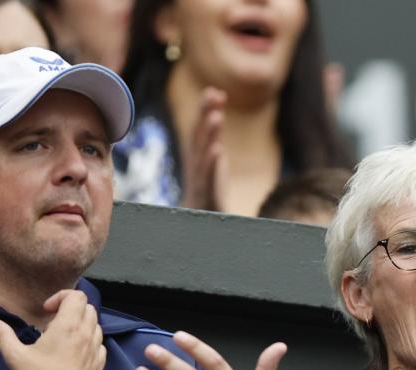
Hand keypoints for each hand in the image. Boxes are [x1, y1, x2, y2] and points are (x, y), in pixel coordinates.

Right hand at [0, 290, 104, 369]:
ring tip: (62, 338)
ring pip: (96, 325)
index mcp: (68, 327)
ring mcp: (96, 350)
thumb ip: (5, 336)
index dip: (61, 297)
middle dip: (71, 310)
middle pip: (88, 308)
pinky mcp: (100, 364)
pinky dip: (89, 342)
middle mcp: (86, 335)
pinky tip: (74, 353)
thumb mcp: (15, 355)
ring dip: (81, 325)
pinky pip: (100, 344)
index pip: (77, 296)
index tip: (48, 310)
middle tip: (53, 324)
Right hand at [180, 87, 225, 210]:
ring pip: (204, 154)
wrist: (202, 232)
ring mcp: (201, 182)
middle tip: (212, 93)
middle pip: (199, 137)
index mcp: (199, 161)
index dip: (206, 111)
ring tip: (216, 116)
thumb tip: (215, 131)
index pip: (201, 132)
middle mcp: (198, 169)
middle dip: (204, 114)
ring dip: (209, 134)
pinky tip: (217, 150)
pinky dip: (211, 163)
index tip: (215, 91)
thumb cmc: (207, 201)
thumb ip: (213, 152)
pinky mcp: (208, 197)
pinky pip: (209, 178)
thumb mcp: (211, 173)